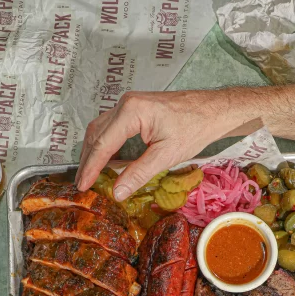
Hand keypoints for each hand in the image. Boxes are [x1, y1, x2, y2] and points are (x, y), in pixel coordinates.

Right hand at [76, 89, 243, 200]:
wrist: (213, 110)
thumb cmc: (194, 128)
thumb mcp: (166, 155)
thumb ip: (139, 173)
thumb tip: (117, 192)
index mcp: (131, 112)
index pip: (103, 144)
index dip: (90, 167)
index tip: (82, 185)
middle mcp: (125, 104)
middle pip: (96, 134)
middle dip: (87, 160)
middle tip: (81, 183)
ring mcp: (129, 104)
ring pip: (101, 130)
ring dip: (94, 152)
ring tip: (89, 175)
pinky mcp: (134, 109)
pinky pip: (111, 127)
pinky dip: (104, 145)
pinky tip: (105, 161)